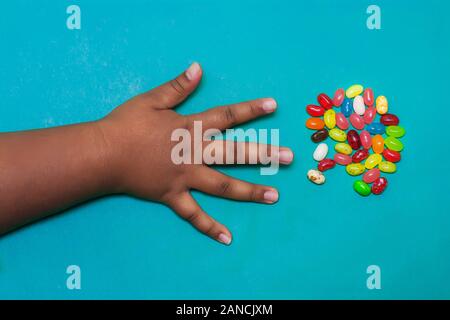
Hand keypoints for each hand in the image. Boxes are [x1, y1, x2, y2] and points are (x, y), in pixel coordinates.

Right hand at [98, 63, 293, 244]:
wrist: (103, 154)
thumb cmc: (125, 125)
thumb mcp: (151, 100)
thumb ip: (178, 87)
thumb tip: (198, 68)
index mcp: (190, 128)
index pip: (227, 116)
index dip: (250, 110)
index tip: (274, 106)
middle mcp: (194, 153)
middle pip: (235, 153)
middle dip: (263, 154)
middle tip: (289, 158)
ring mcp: (186, 177)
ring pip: (223, 186)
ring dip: (250, 191)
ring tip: (274, 196)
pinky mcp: (173, 196)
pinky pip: (194, 215)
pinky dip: (209, 227)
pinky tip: (227, 238)